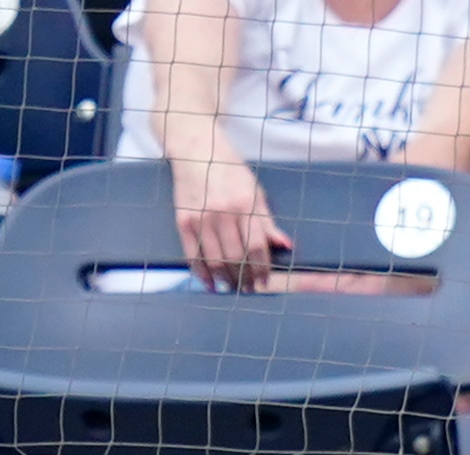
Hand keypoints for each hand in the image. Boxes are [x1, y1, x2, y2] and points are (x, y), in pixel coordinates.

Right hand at [171, 149, 289, 292]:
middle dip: (245, 279)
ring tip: (234, 288)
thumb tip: (286, 246)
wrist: (196, 150)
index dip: (261, 269)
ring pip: (215, 261)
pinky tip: (211, 284)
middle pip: (235, 258)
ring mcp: (200, 217)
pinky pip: (192, 255)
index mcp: (245, 206)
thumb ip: (268, 222)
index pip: (256, 248)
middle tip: (250, 290)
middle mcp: (223, 213)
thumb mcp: (256, 192)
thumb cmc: (231, 172)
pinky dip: (202, 274)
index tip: (264, 281)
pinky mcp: (183, 220)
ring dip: (226, 280)